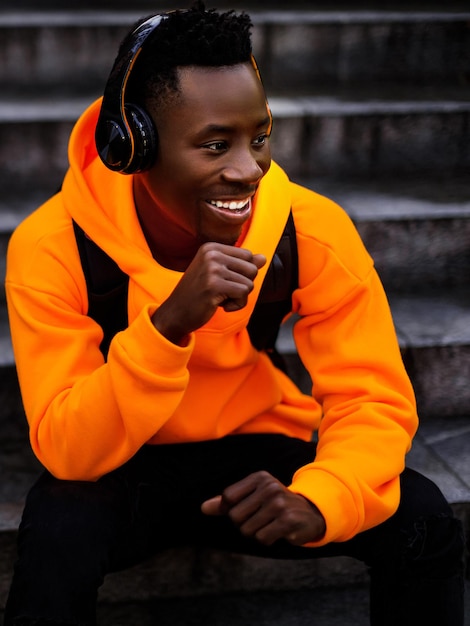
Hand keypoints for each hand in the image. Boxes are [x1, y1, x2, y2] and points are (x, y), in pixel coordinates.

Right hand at [152, 243, 265, 344]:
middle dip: (243, 285)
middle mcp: (212, 254)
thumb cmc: (198, 294)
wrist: (175, 313)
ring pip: (249, 283)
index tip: (223, 281)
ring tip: (219, 299)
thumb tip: (264, 258)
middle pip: (252, 268)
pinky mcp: (214, 285)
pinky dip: (236, 305)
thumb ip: (241, 265)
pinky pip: (243, 294)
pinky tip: (220, 306)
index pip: (248, 255)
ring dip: (239, 297)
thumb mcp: (219, 275)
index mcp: (212, 247)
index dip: (242, 274)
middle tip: (222, 292)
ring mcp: (212, 269)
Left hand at [201, 471, 325, 545]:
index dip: (231, 509)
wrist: (310, 513)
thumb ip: (227, 502)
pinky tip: (278, 531)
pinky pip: (262, 538)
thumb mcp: (252, 497)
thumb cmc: (274, 505)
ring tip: (270, 524)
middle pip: (235, 516)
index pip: (228, 497)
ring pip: (247, 530)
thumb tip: (203, 508)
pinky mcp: (288, 520)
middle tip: (260, 519)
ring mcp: (279, 503)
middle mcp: (269, 487)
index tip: (246, 510)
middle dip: (244, 524)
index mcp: (259, 478)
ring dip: (256, 533)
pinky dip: (267, 539)